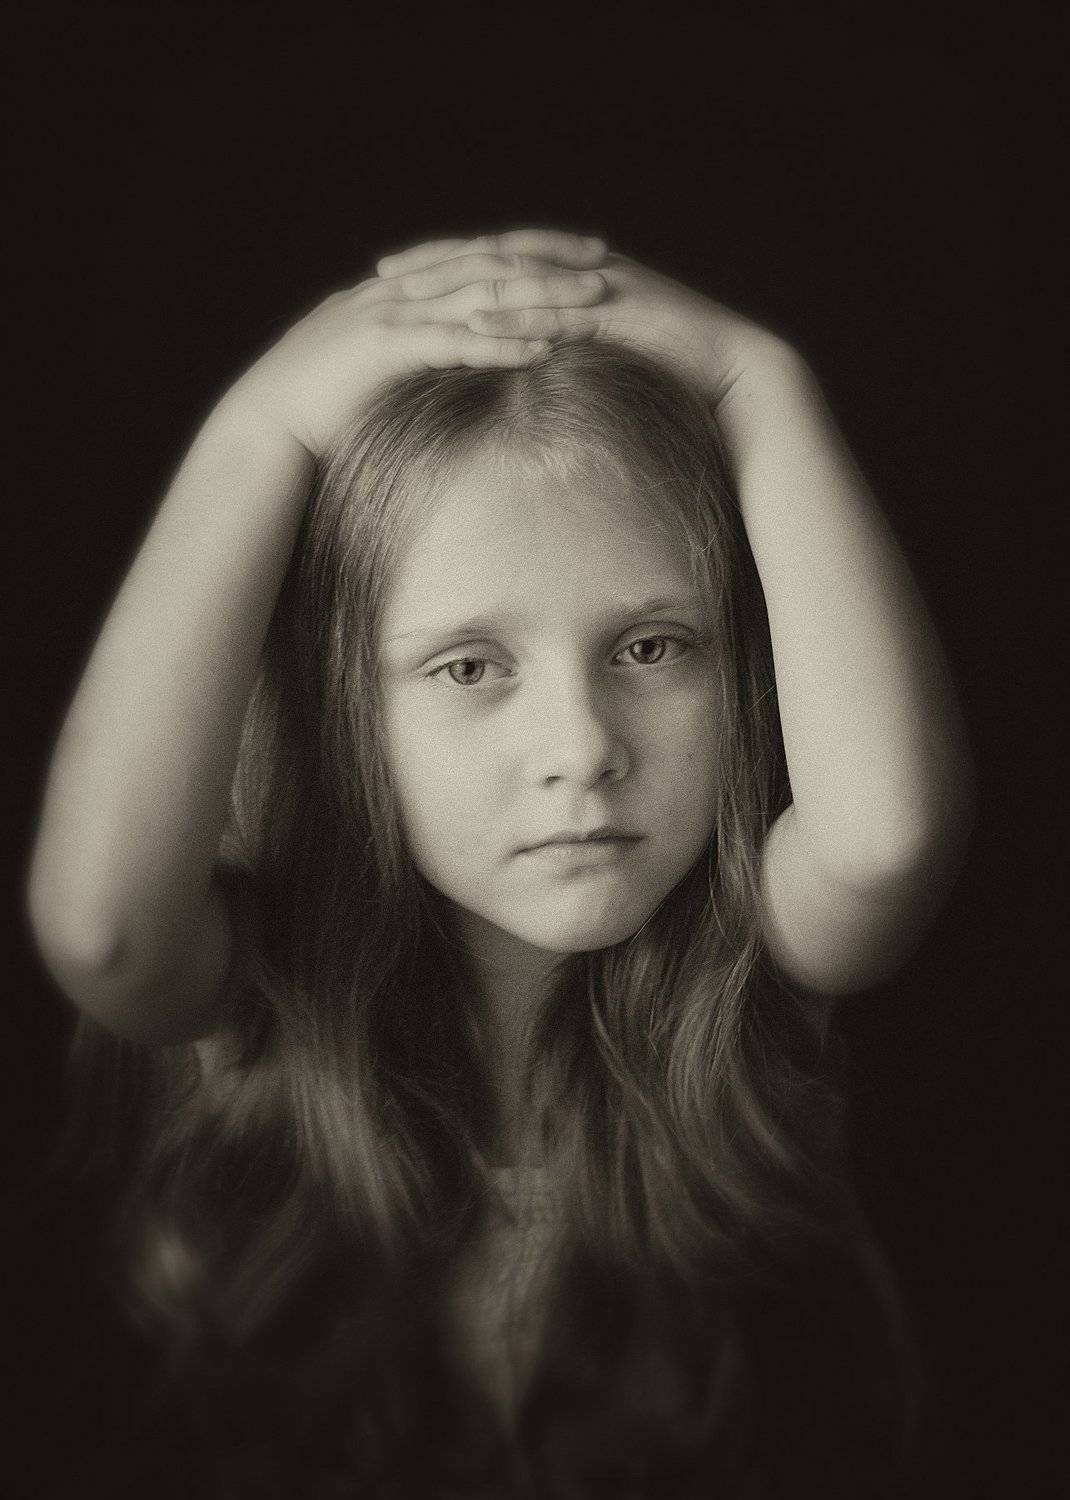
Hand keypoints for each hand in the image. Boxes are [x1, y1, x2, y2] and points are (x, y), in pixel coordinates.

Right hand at [218, 229, 609, 458]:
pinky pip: (455, 341)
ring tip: (591, 304)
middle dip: (549, 261)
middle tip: (604, 261)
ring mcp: (392, 315)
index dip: (529, 252)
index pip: (476, 257)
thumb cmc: (319, 407)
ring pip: (480, 296)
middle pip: (488, 263)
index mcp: (400, 290)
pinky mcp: (387, 349)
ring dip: (540, 299)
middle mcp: (400, 290)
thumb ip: (410, 353)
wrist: (267, 425)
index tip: (578, 255)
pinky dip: (501, 344)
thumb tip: (446, 363)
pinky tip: (543, 350)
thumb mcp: (372, 368)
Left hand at [388, 231, 788, 411]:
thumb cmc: (665, 376)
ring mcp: (599, 284)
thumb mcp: (596, 363)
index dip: (441, 263)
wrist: (731, 373)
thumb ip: (555, 355)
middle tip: (384, 272)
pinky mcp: (618, 308)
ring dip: (463, 280)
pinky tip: (474, 322)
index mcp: (569, 277)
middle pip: (494, 254)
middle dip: (437, 261)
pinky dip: (515, 313)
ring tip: (413, 293)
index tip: (392, 275)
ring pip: (519, 273)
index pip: (493, 261)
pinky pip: (556, 308)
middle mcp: (579, 269)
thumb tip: (512, 373)